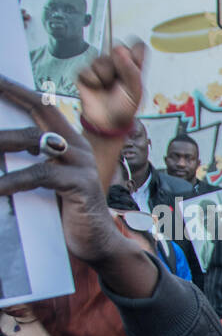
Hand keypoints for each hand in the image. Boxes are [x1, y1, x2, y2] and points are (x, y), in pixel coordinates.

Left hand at [0, 75, 122, 265]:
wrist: (97, 245)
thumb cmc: (67, 214)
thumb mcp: (46, 182)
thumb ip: (32, 162)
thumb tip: (1, 149)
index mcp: (71, 143)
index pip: (43, 105)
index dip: (18, 90)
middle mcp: (79, 147)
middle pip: (43, 109)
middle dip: (12, 95)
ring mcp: (82, 164)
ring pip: (33, 141)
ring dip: (0, 143)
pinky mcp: (81, 184)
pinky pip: (40, 175)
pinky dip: (13, 181)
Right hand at [77, 40, 145, 136]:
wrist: (106, 123)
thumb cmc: (124, 108)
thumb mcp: (135, 91)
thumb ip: (131, 70)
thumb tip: (120, 50)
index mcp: (134, 68)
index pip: (138, 47)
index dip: (135, 52)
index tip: (134, 64)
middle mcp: (118, 64)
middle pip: (118, 48)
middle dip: (119, 65)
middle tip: (119, 80)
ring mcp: (101, 67)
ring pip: (101, 59)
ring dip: (105, 75)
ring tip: (106, 86)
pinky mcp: (85, 73)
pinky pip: (87, 69)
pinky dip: (93, 80)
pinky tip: (96, 88)